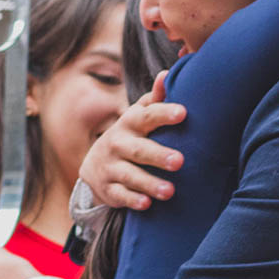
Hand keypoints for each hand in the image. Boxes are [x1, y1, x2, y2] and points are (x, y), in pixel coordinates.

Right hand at [80, 70, 186, 209]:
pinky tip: (147, 204)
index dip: (164, 114)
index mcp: (129, 123)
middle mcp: (118, 144)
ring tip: (170, 192)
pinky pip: (120, 196)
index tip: (183, 113)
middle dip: (158, 155)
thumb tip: (166, 74)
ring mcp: (111, 168)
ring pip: (130, 176)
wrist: (95, 165)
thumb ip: (154, 100)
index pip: (146, 116)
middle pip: (139, 150)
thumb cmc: (130, 136)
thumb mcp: (138, 117)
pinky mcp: (108, 189)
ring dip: (150, 183)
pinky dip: (133, 201)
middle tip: (180, 161)